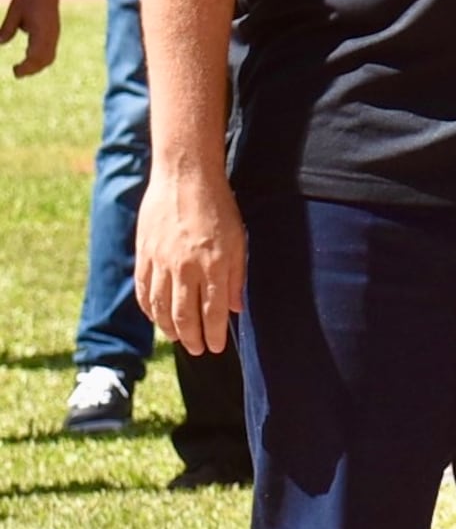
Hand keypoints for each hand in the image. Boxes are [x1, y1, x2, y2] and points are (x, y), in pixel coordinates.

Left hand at [1, 0, 57, 75]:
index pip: (36, 55)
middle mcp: (51, 35)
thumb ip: (7, 29)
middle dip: (32, 69)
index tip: (15, 71)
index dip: (26, 66)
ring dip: (37, 66)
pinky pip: (50, 51)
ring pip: (49, 57)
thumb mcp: (14, 12)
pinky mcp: (54, 34)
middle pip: (45, 60)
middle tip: (16, 73)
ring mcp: (54, 35)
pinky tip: (29, 58)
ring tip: (22, 68)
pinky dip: (41, 59)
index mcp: (42, 30)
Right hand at [135, 168, 247, 353]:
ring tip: (179, 339)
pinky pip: (144, 290)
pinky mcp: (144, 254)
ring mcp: (161, 262)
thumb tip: (235, 308)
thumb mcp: (239, 240)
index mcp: (214, 265)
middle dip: (193, 338)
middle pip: (185, 315)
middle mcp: (185, 268)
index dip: (215, 334)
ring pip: (161, 307)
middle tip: (199, 350)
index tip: (216, 348)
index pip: (213, 312)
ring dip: (169, 328)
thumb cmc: (219, 207)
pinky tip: (155, 317)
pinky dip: (149, 309)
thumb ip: (236, 276)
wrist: (184, 178)